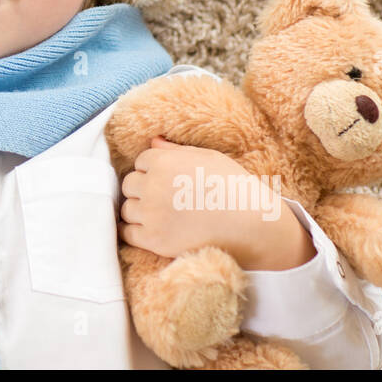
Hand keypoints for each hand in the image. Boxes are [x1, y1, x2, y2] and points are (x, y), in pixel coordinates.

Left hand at [117, 137, 314, 270]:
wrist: (253, 226)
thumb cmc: (235, 187)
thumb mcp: (209, 157)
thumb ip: (176, 150)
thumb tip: (153, 142)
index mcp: (164, 161)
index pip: (141, 161)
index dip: (153, 169)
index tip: (168, 180)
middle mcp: (152, 186)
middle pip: (130, 184)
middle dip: (143, 189)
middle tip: (164, 198)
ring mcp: (151, 214)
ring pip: (127, 209)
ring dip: (139, 211)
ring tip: (161, 215)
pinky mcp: (153, 240)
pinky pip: (127, 233)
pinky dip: (134, 232)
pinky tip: (149, 230)